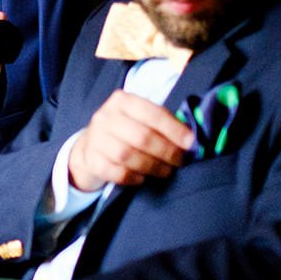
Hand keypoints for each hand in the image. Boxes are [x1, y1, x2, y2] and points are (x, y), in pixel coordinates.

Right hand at [67, 89, 194, 192]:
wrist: (90, 146)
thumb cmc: (124, 130)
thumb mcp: (138, 118)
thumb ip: (160, 123)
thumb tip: (189, 140)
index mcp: (122, 101)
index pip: (153, 114)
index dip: (174, 130)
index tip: (190, 143)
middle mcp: (106, 117)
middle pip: (142, 137)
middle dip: (165, 151)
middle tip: (178, 161)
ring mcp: (96, 138)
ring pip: (128, 155)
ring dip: (152, 166)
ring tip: (165, 171)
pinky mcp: (91, 159)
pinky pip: (115, 172)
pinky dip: (132, 177)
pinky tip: (142, 178)